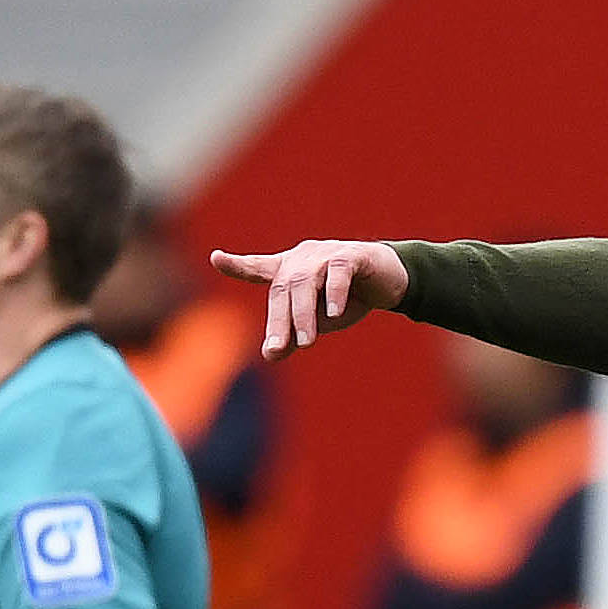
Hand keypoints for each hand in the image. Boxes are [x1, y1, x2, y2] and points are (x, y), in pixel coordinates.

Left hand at [210, 240, 410, 360]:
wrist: (391, 280)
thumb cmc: (348, 299)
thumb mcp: (319, 322)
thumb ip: (293, 336)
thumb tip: (269, 354)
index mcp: (291, 271)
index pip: (259, 267)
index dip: (238, 265)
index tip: (217, 258)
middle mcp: (303, 258)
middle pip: (283, 287)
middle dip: (280, 321)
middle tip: (278, 349)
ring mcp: (327, 254)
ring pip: (306, 281)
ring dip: (304, 313)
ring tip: (307, 341)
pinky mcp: (353, 254)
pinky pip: (338, 271)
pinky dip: (335, 293)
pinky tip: (335, 314)